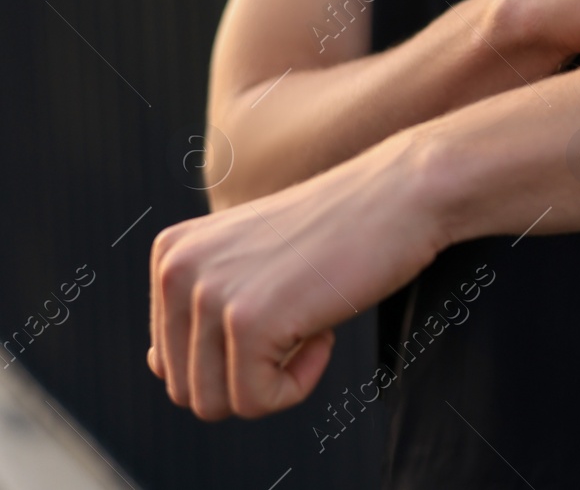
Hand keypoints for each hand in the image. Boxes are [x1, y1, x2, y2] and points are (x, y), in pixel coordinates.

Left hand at [147, 136, 436, 418]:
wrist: (404, 193)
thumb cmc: (344, 230)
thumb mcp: (254, 261)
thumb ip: (196, 309)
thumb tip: (157, 369)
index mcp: (170, 253)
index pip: (169, 359)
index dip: (235, 355)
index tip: (285, 309)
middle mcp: (176, 269)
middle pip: (184, 388)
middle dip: (249, 375)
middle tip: (302, 324)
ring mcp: (208, 294)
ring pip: (214, 404)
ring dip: (272, 383)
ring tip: (312, 328)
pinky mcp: (248, 321)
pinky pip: (257, 401)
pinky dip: (298, 385)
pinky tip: (326, 332)